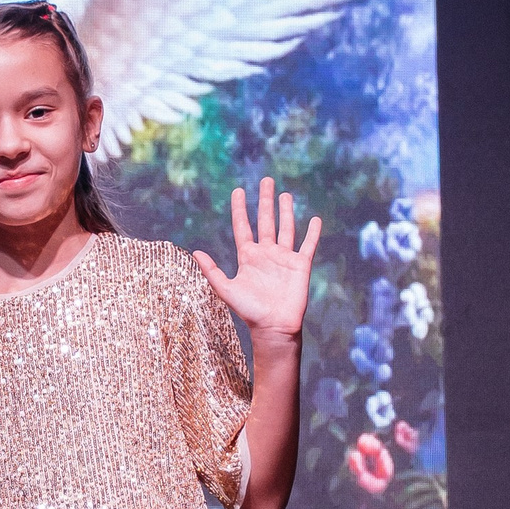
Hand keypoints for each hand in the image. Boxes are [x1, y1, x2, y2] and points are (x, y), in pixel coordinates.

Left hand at [194, 178, 321, 339]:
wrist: (273, 327)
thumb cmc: (249, 311)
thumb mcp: (226, 289)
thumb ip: (212, 271)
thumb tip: (195, 252)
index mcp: (248, 257)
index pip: (243, 226)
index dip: (240, 209)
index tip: (238, 191)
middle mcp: (266, 253)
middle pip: (265, 221)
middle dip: (265, 201)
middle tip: (266, 181)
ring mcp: (284, 258)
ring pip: (286, 228)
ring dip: (286, 211)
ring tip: (285, 194)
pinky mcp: (300, 265)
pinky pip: (307, 245)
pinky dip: (312, 232)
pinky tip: (315, 219)